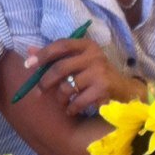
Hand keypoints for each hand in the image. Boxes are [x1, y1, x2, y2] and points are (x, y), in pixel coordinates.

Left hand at [24, 37, 141, 114]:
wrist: (125, 92)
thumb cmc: (96, 76)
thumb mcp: (78, 63)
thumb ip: (55, 57)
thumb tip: (29, 51)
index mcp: (87, 45)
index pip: (61, 45)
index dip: (43, 55)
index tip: (29, 65)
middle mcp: (94, 55)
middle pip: (60, 68)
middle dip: (46, 81)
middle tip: (40, 91)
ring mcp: (100, 72)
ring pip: (67, 87)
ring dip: (60, 98)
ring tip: (64, 101)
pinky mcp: (103, 88)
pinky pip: (77, 101)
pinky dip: (71, 108)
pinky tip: (73, 109)